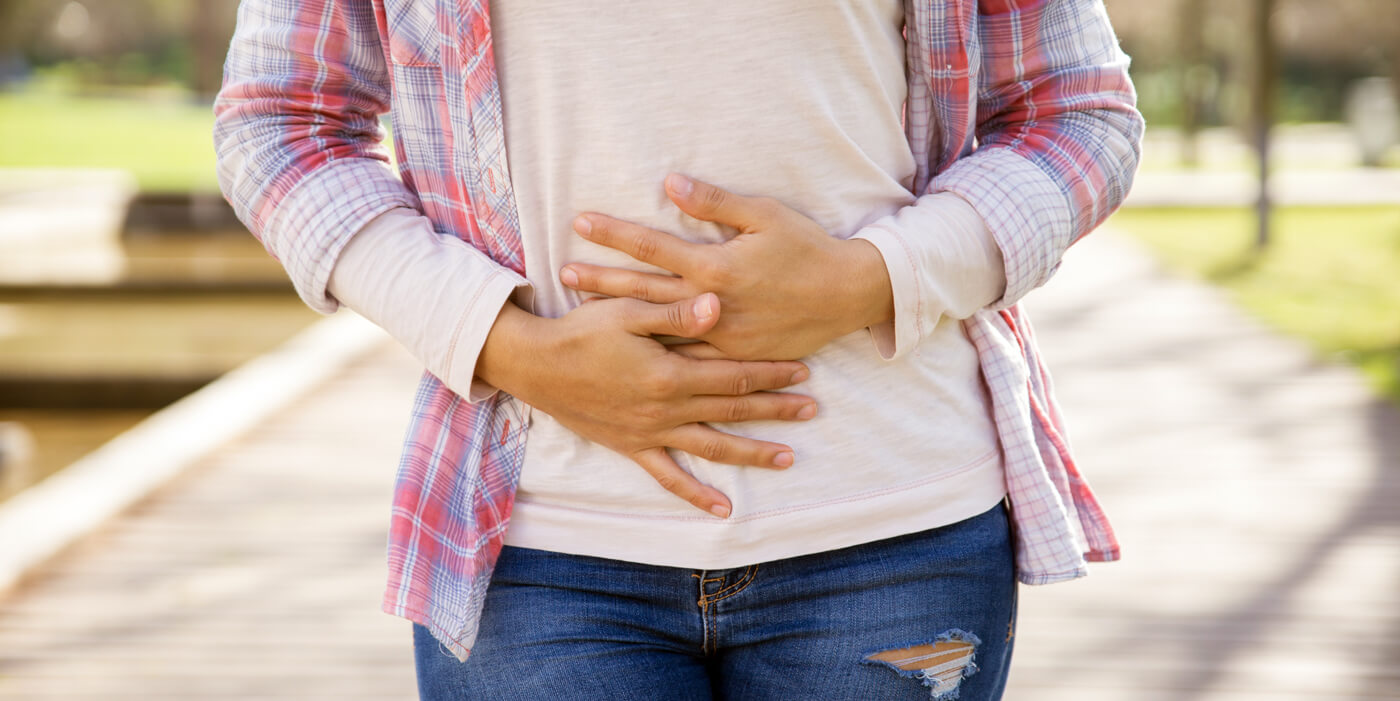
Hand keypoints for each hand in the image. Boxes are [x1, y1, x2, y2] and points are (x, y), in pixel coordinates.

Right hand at [476, 293, 815, 517]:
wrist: (535, 365)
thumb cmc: (580, 331)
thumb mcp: (626, 311)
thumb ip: (674, 312)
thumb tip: (718, 305)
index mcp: (669, 372)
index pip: (733, 374)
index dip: (770, 371)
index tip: (803, 369)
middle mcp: (665, 409)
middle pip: (732, 410)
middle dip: (775, 409)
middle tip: (812, 410)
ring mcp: (650, 433)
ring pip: (712, 446)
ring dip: (751, 452)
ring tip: (788, 458)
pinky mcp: (632, 447)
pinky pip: (668, 476)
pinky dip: (696, 494)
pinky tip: (722, 508)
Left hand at [560, 174, 893, 359]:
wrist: (847, 296)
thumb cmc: (807, 249)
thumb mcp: (764, 215)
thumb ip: (715, 202)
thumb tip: (671, 182)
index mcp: (716, 267)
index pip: (652, 246)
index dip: (614, 233)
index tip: (580, 222)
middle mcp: (711, 305)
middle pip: (643, 291)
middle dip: (601, 280)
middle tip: (563, 274)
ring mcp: (720, 336)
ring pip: (658, 329)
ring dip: (619, 319)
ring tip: (582, 312)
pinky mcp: (733, 357)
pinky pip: (687, 357)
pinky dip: (655, 351)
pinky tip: (629, 350)